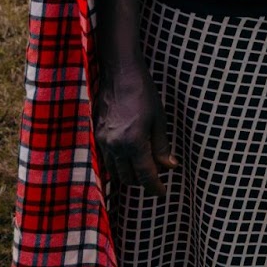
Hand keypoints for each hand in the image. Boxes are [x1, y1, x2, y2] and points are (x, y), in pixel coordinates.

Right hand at [95, 63, 176, 196]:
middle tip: (156, 174)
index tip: (162, 193)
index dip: (155, 187)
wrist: (119, 73)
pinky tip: (128, 156)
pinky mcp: (96, 134)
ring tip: (143, 165)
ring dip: (128, 174)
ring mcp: (103, 141)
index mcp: (134, 143)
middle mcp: (115, 146)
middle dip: (142, 181)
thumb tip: (169, 166)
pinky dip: (117, 164)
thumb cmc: (143, 93)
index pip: (145, 176)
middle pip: (128, 178)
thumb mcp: (159, 120)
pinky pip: (105, 159)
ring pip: (114, 171)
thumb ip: (162, 147)